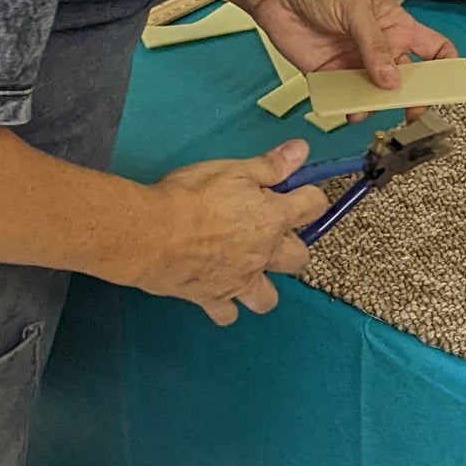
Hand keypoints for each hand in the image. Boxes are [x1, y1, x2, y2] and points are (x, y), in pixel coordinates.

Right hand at [137, 140, 324, 324]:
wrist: (152, 233)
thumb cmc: (191, 197)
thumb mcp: (233, 170)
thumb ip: (270, 165)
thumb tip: (300, 151)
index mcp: (273, 218)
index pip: (313, 206)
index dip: (310, 197)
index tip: (301, 192)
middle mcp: (264, 253)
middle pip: (299, 258)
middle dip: (293, 247)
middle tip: (274, 235)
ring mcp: (240, 280)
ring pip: (268, 298)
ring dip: (264, 287)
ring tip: (250, 272)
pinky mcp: (213, 298)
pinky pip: (227, 314)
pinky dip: (225, 307)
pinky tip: (217, 294)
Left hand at [245, 0, 454, 91]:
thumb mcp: (356, 10)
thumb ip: (375, 46)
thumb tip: (393, 82)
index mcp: (397, 28)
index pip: (434, 49)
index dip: (446, 67)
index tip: (448, 87)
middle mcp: (381, 49)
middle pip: (407, 80)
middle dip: (412, 98)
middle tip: (409, 113)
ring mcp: (356, 64)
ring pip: (376, 94)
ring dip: (376, 106)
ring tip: (367, 109)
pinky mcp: (330, 76)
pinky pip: (345, 99)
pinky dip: (349, 109)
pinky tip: (348, 110)